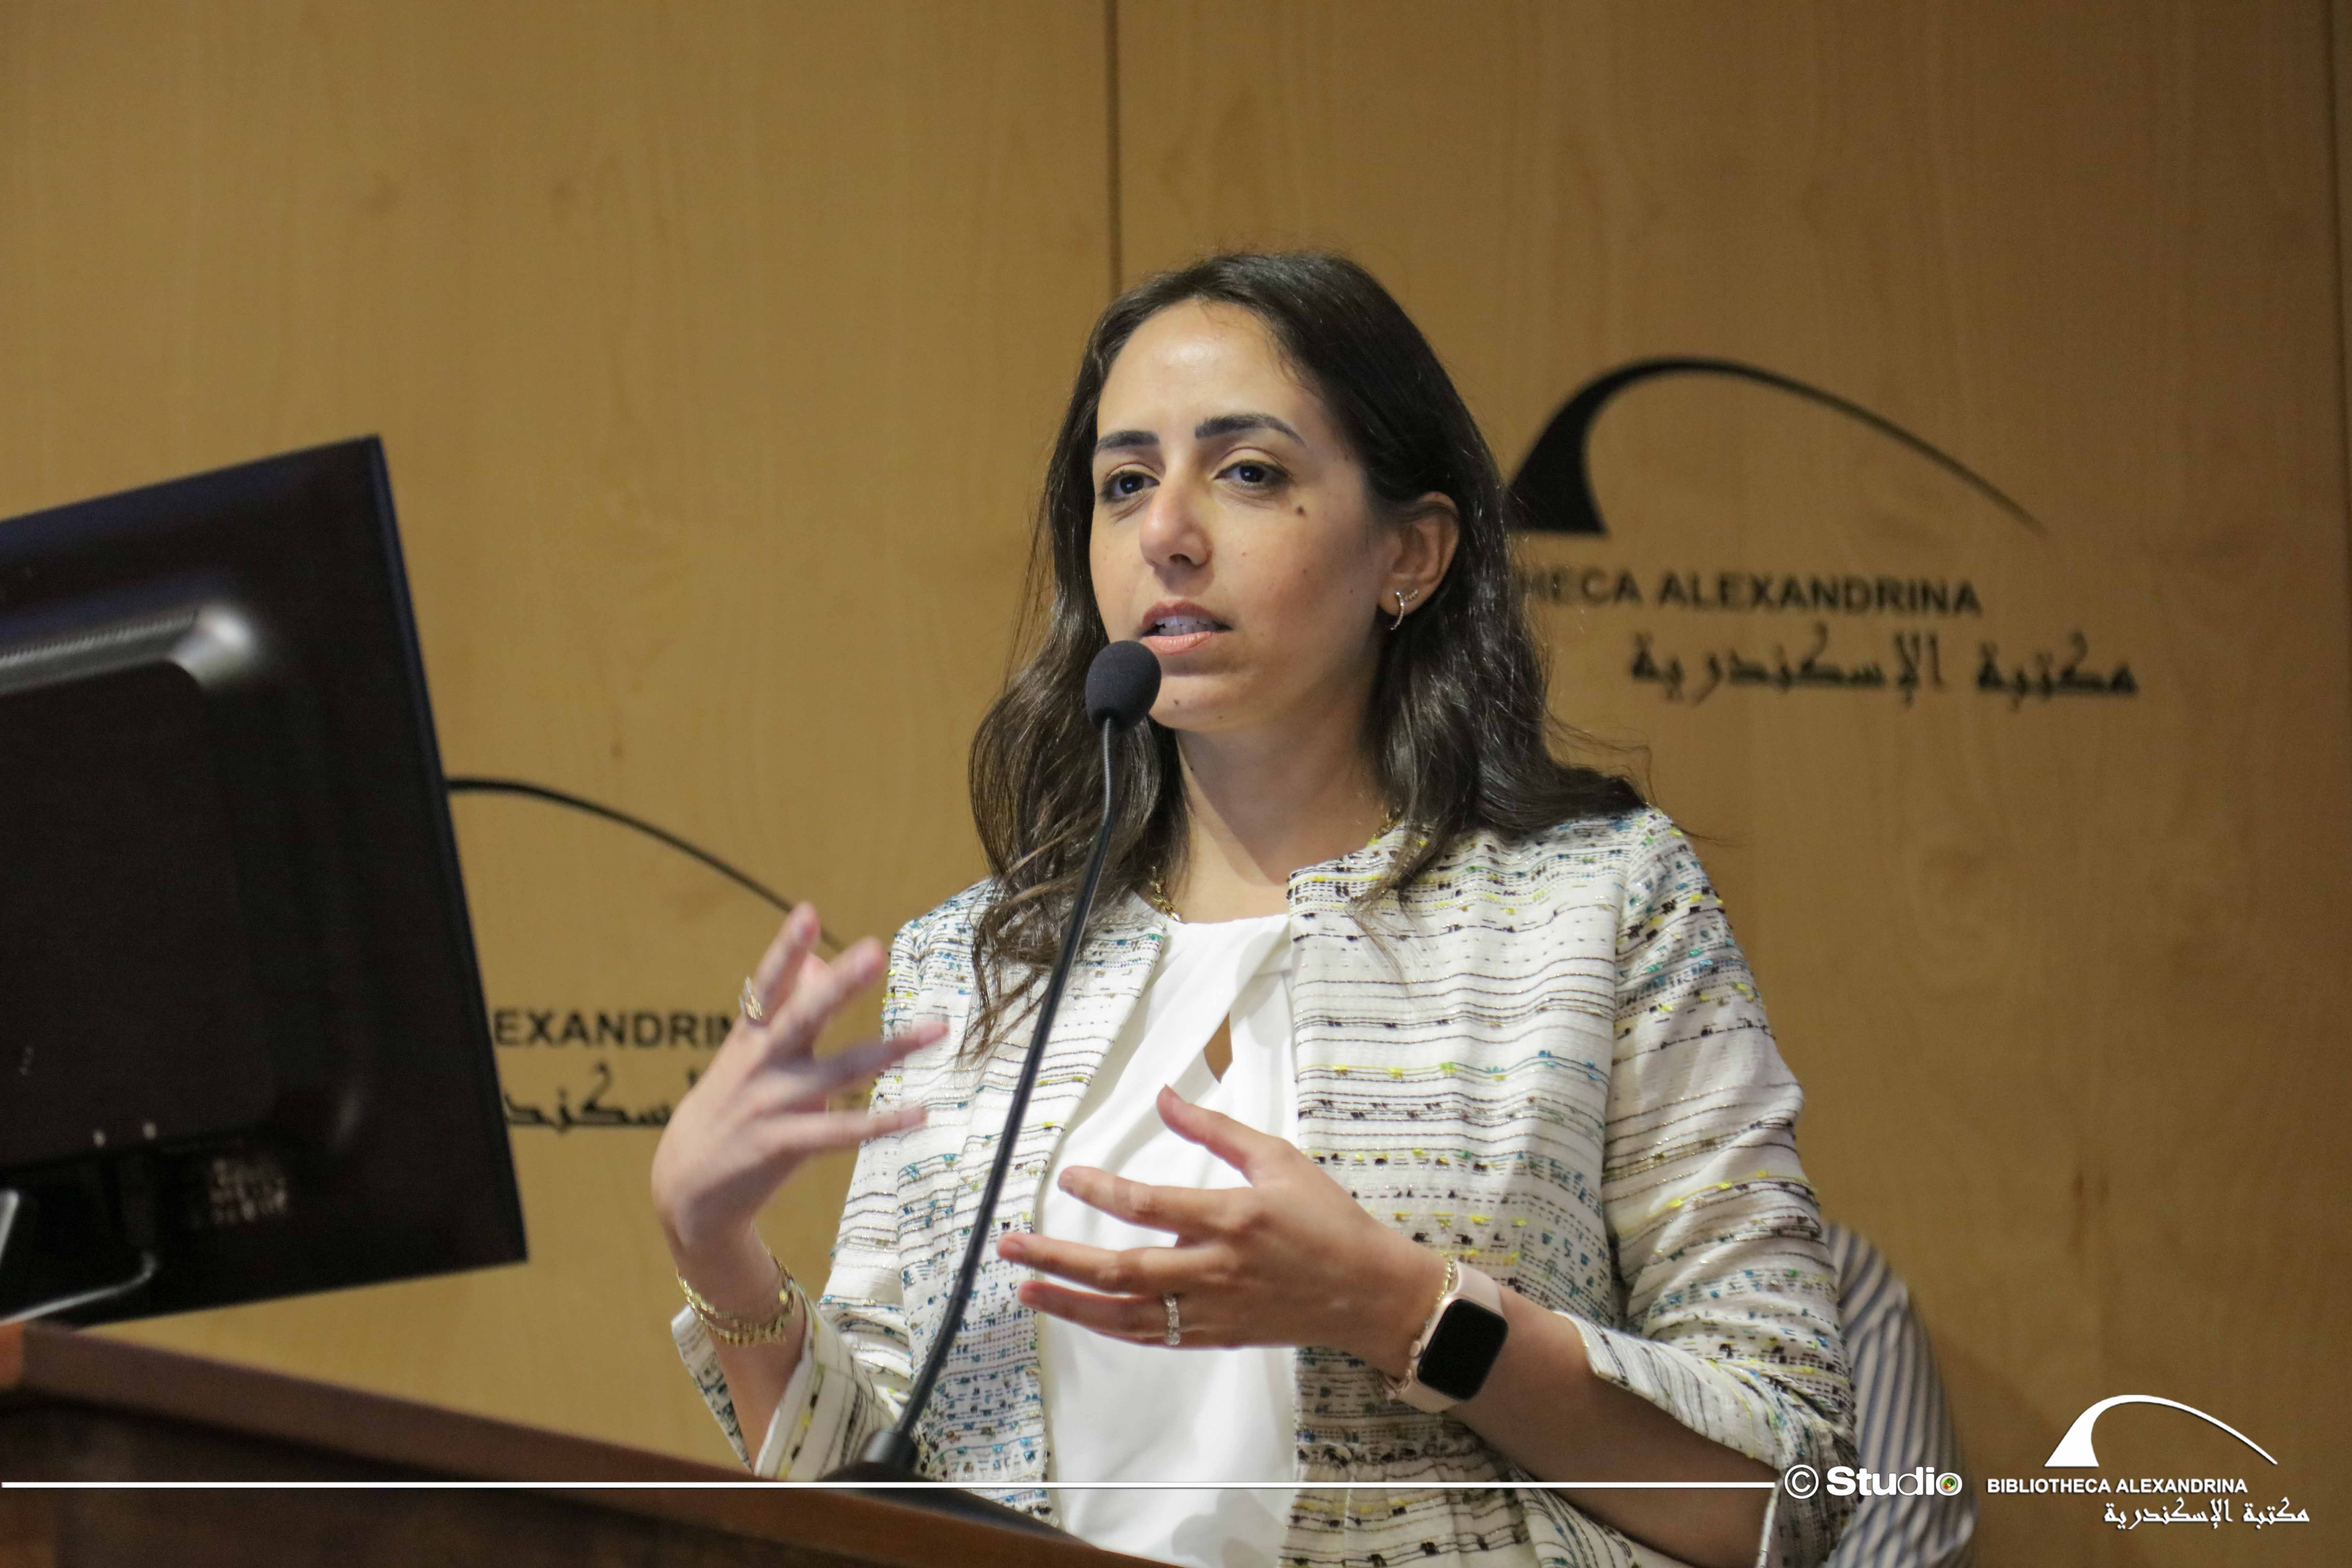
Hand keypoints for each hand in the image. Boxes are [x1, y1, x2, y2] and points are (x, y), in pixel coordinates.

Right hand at [650, 903, 941, 1302]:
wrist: (685, 1189)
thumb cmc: (728, 1108)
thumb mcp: (746, 1054)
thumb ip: (783, 1008)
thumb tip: (817, 959)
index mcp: (749, 1037)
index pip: (768, 985)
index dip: (787, 949)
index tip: (807, 912)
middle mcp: (759, 1065)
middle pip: (804, 1016)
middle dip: (839, 984)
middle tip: (875, 950)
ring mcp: (770, 1105)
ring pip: (839, 1071)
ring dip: (891, 1048)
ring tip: (937, 1029)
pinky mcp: (783, 1145)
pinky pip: (841, 1132)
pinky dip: (882, 1122)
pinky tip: (919, 1113)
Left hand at [995, 1085, 1445, 1374]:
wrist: (1368, 1291)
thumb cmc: (1327, 1218)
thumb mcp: (1278, 1158)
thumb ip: (1215, 1129)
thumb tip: (1165, 1096)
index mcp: (1231, 1219)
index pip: (1148, 1206)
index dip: (1100, 1192)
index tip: (1067, 1178)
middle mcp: (1215, 1270)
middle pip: (1121, 1270)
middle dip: (1058, 1259)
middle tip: (1011, 1247)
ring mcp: (1213, 1309)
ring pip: (1126, 1315)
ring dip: (1071, 1303)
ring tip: (1027, 1289)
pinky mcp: (1217, 1335)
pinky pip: (1152, 1336)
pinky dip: (1111, 1325)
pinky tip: (1081, 1312)